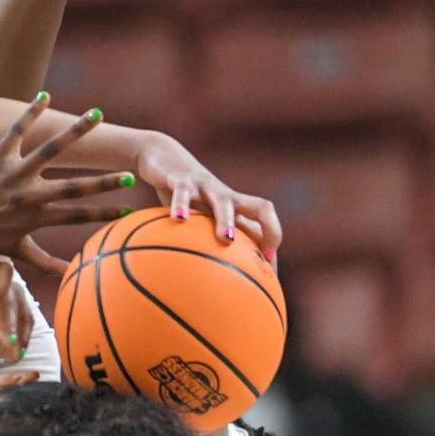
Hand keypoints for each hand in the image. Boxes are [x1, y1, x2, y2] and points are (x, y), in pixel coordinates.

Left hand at [0, 95, 131, 257]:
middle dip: (102, 184)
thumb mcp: (15, 251)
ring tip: (97, 116)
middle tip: (130, 177)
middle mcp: (26, 197)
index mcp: (34, 218)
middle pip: (71, 189)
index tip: (130, 213)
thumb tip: (72, 275)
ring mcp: (11, 176)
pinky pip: (15, 132)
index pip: (76, 217)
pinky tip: (46, 96)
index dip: (103, 215)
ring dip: (74, 133)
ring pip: (49, 151)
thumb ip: (45, 262)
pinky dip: (30, 113)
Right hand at [0, 250, 33, 361]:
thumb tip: (16, 357)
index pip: (26, 314)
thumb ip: (0, 345)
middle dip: (13, 317)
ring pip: (6, 271)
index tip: (18, 350)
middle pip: (18, 294)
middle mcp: (4, 282)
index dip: (24, 332)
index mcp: (11, 300)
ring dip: (0, 290)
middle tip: (6, 338)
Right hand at [134, 133, 281, 258]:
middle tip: (267, 254)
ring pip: (223, 201)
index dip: (273, 244)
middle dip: (269, 229)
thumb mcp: (195, 217)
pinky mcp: (182, 178)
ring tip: (225, 239)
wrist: (161, 156)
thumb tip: (202, 279)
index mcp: (233, 207)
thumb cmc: (182, 196)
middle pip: (260, 207)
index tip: (270, 271)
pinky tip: (177, 220)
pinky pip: (183, 191)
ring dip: (227, 220)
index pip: (264, 224)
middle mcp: (226, 196)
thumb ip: (203, 241)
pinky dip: (181, 205)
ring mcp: (205, 186)